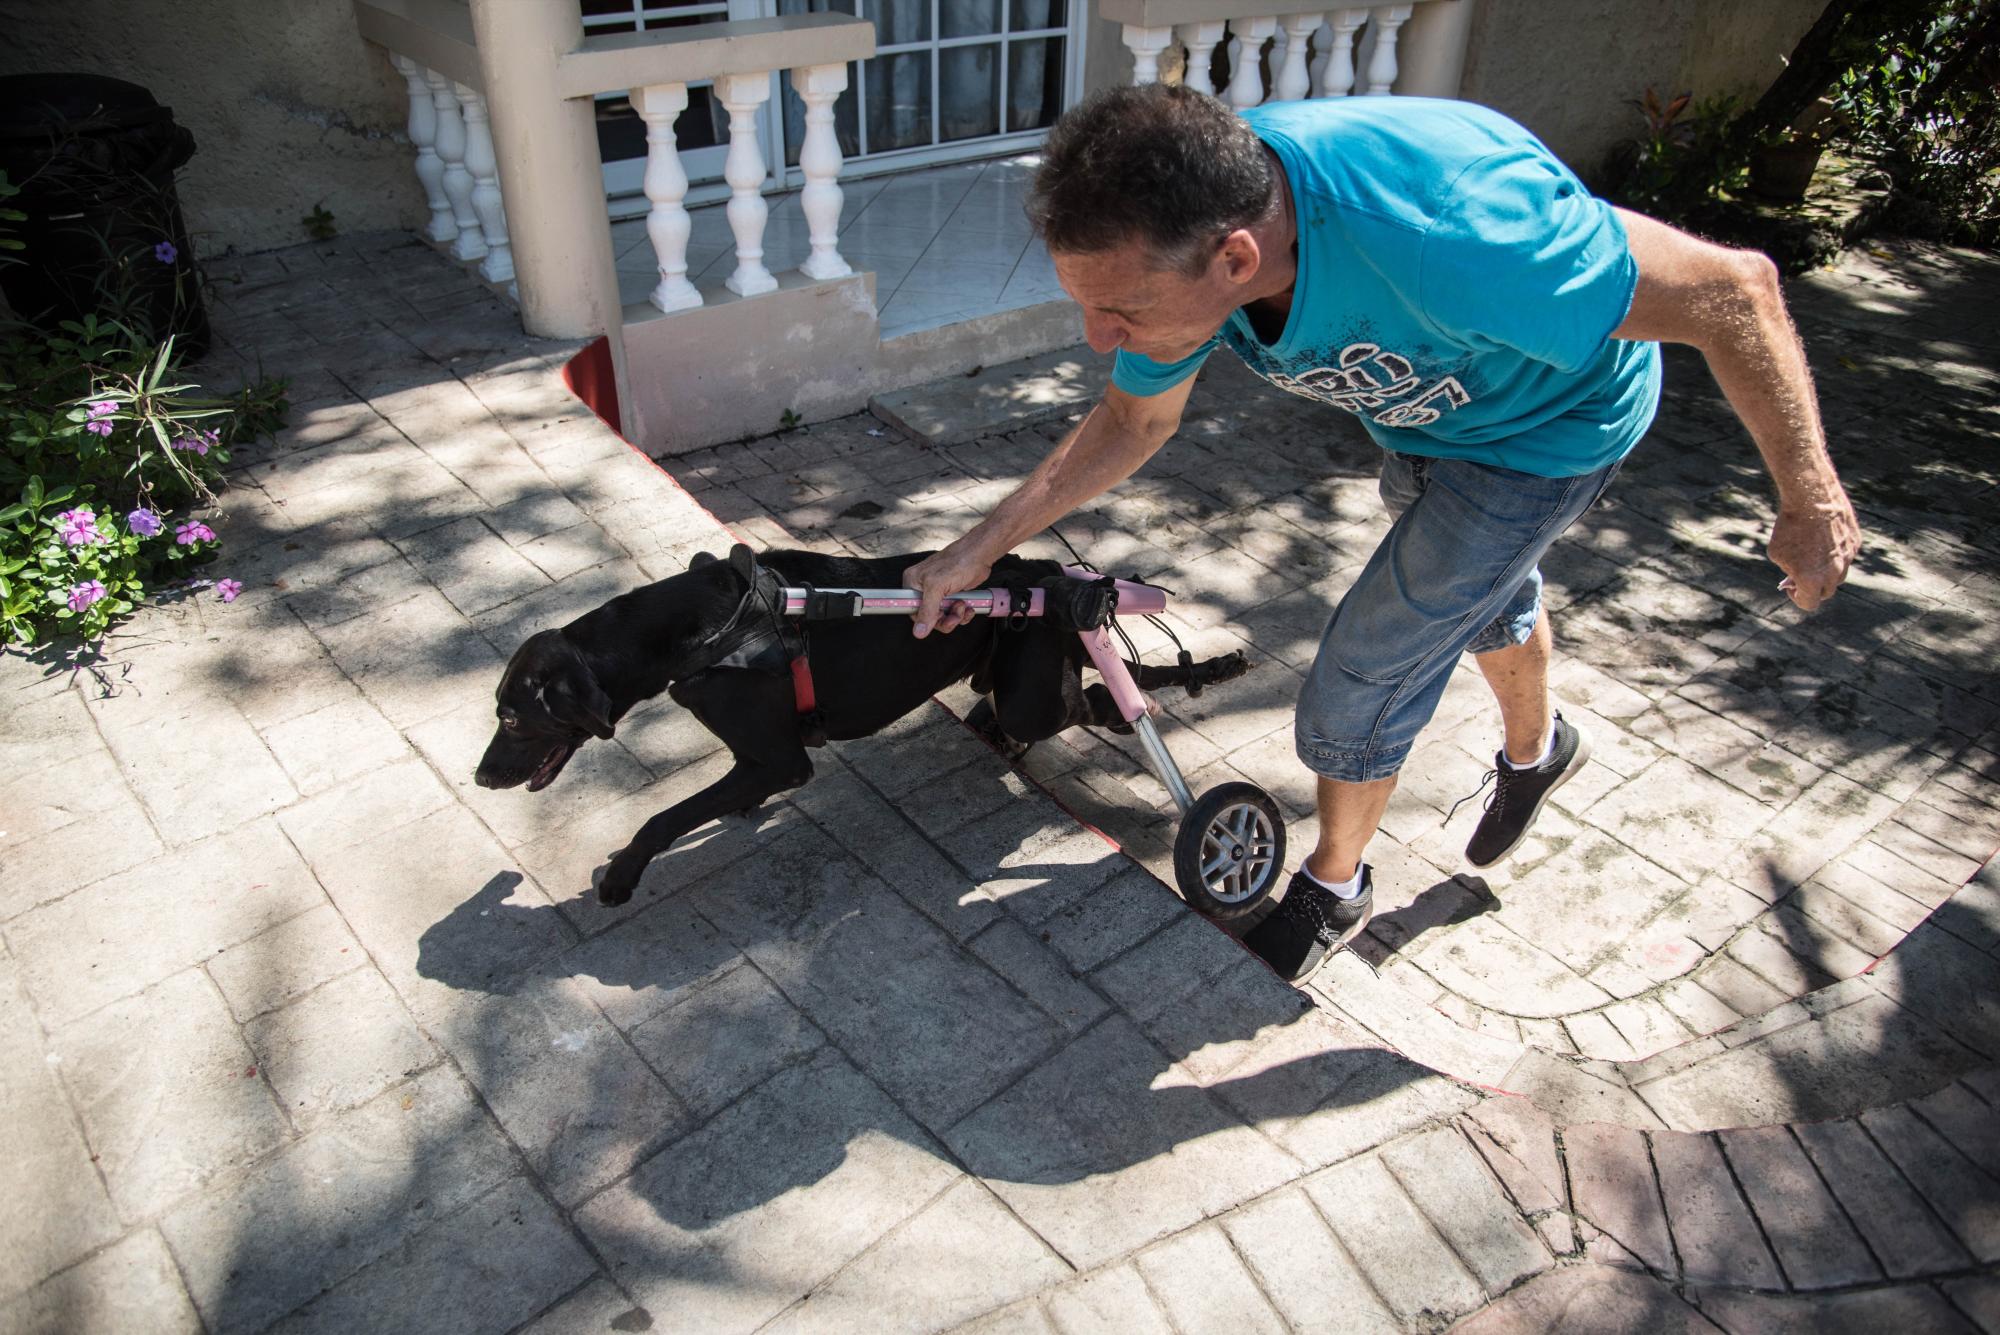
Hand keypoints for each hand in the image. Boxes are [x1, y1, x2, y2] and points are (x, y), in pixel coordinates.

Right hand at [904, 547, 992, 637]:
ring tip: (962, 605)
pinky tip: (967, 607)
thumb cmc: (958, 562)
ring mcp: (938, 593)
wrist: (979, 556)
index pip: (911, 611)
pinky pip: (952, 614)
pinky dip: (961, 614)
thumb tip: (919, 631)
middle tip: (954, 613)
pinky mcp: (950, 596)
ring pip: (942, 618)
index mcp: (913, 583)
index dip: (925, 619)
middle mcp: (923, 588)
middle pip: (928, 618)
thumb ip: (927, 611)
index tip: (938, 617)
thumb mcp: (937, 587)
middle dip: (944, 619)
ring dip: (955, 617)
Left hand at [1768, 495, 1859, 610]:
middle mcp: (1834, 572)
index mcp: (1812, 580)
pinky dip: (1836, 554)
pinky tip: (1824, 541)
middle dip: (1813, 588)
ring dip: (1827, 573)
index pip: (1808, 604)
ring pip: (1839, 575)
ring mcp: (1848, 558)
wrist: (1811, 497)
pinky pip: (1846, 556)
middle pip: (1826, 592)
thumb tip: (1797, 577)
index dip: (1797, 598)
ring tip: (1814, 560)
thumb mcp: (1778, 553)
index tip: (1791, 586)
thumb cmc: (1789, 527)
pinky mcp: (1855, 543)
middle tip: (1802, 576)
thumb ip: (1789, 571)